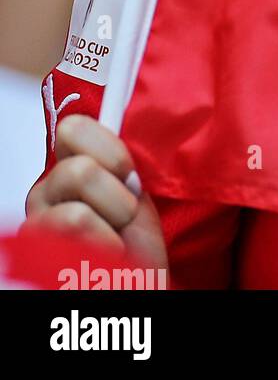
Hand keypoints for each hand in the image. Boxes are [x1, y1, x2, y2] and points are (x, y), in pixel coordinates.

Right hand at [23, 115, 167, 269]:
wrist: (134, 284)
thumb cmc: (135, 243)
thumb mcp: (135, 191)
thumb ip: (120, 159)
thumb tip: (122, 101)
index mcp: (68, 168)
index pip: (72, 128)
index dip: (109, 149)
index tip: (127, 173)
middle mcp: (45, 193)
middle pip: (78, 169)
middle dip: (116, 194)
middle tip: (122, 216)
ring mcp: (37, 225)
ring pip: (76, 208)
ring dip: (111, 224)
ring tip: (113, 240)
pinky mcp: (36, 255)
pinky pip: (76, 231)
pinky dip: (103, 247)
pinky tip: (101, 259)